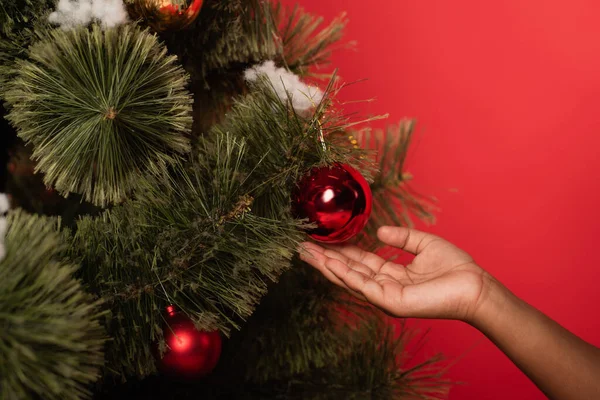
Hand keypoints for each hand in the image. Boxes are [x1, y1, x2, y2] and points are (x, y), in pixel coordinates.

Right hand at [300, 226, 493, 322]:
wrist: (474, 285)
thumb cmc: (455, 268)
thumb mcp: (423, 243)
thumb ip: (401, 237)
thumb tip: (378, 231)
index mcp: (391, 274)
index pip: (358, 262)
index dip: (339, 252)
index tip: (321, 241)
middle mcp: (384, 286)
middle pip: (348, 271)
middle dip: (324, 259)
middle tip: (301, 247)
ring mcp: (385, 296)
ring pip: (350, 280)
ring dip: (327, 266)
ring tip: (307, 254)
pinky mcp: (391, 302)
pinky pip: (364, 286)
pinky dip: (345, 274)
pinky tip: (330, 263)